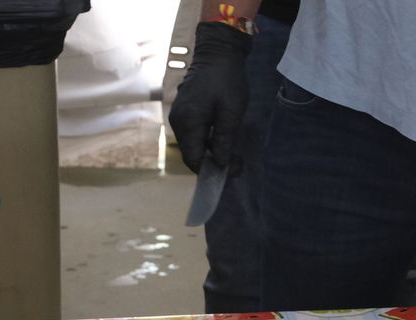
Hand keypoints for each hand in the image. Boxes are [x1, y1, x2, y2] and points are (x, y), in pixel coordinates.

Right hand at [168, 22, 251, 172]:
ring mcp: (178, 116)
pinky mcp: (183, 112)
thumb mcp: (231, 111)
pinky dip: (207, 141)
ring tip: (234, 153)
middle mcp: (177, 122)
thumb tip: (221, 163)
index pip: (194, 159)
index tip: (234, 170)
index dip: (212, 170)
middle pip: (192, 154)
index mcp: (187, 122)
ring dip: (211, 152)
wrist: (217, 53)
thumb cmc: (226, 80)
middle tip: (238, 163)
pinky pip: (193, 134)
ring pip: (193, 145)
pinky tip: (223, 139)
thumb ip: (224, 139)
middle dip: (213, 163)